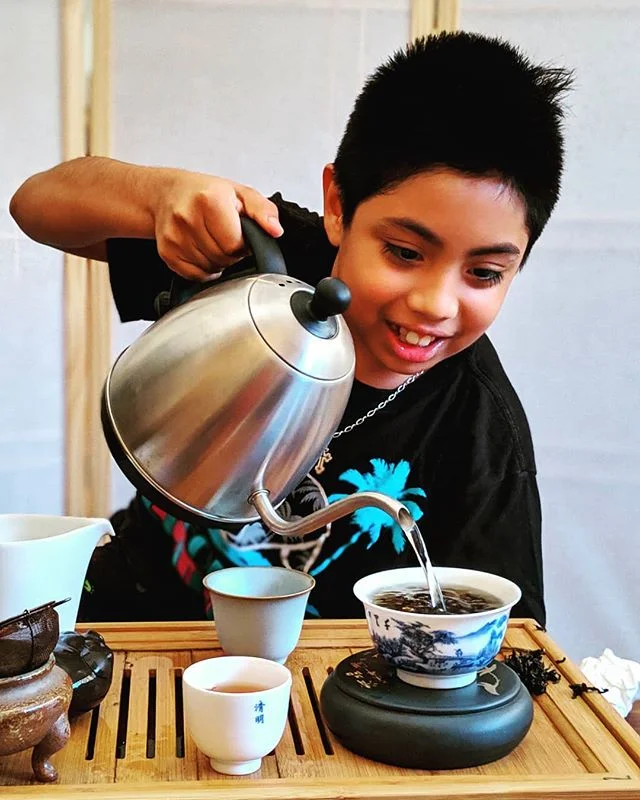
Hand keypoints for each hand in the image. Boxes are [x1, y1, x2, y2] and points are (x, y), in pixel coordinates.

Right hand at [153, 173, 283, 280]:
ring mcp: (174, 236)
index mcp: (209, 200)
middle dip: (229, 253)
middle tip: (224, 236)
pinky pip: (194, 275)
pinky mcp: (166, 252)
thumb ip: (263, 211)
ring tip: (211, 240)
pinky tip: (201, 250)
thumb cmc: (206, 193)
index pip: (235, 244)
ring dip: (216, 261)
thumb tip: (275, 230)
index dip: (242, 244)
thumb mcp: (240, 193)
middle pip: (222, 258)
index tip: (238, 234)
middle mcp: (187, 217)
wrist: (168, 194)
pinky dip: (203, 269)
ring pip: (209, 269)